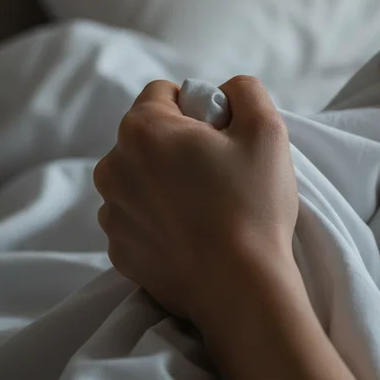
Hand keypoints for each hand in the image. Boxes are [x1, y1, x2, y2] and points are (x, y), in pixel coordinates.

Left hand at [93, 76, 298, 330]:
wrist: (240, 289)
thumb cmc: (254, 204)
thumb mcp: (267, 128)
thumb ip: (244, 89)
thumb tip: (225, 90)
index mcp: (142, 130)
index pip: (163, 93)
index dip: (198, 107)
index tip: (222, 136)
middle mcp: (113, 167)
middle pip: (148, 135)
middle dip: (179, 143)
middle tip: (219, 172)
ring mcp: (111, 212)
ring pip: (140, 176)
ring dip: (166, 180)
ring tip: (208, 207)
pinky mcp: (118, 250)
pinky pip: (138, 216)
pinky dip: (160, 217)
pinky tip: (193, 233)